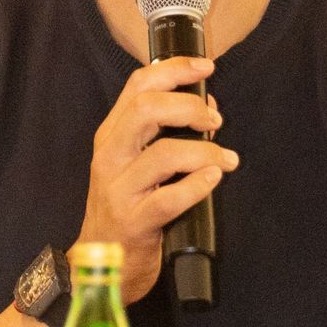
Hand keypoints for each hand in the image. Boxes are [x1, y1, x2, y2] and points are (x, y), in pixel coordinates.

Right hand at [76, 56, 237, 304]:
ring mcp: (119, 190)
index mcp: (111, 136)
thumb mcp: (133, 162)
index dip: (174, 69)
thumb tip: (207, 106)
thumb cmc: (126, 205)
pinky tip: (213, 179)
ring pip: (164, 154)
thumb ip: (162, 132)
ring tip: (225, 158)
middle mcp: (110, 157)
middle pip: (145, 110)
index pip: (137, 86)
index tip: (206, 67)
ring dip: (205, 150)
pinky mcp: (134, 222)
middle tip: (215, 118)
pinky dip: (199, 185)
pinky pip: (171, 198)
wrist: (101, 260)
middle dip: (189, 106)